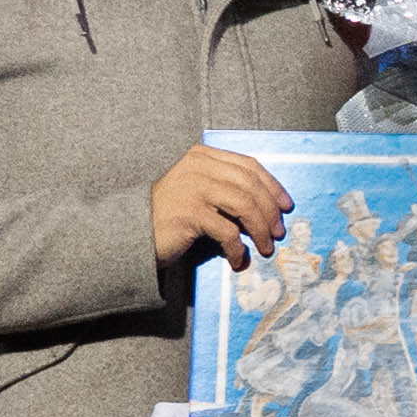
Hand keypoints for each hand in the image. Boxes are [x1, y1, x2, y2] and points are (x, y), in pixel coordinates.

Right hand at [150, 143, 292, 270]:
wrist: (130, 232)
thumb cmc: (168, 215)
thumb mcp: (197, 191)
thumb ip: (225, 188)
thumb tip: (267, 206)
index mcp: (203, 156)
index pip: (249, 165)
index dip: (272, 186)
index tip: (286, 206)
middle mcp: (199, 166)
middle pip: (251, 185)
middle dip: (270, 211)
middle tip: (278, 232)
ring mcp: (194, 188)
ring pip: (245, 205)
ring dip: (260, 229)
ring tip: (265, 247)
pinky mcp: (190, 213)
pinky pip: (227, 231)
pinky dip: (237, 248)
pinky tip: (237, 260)